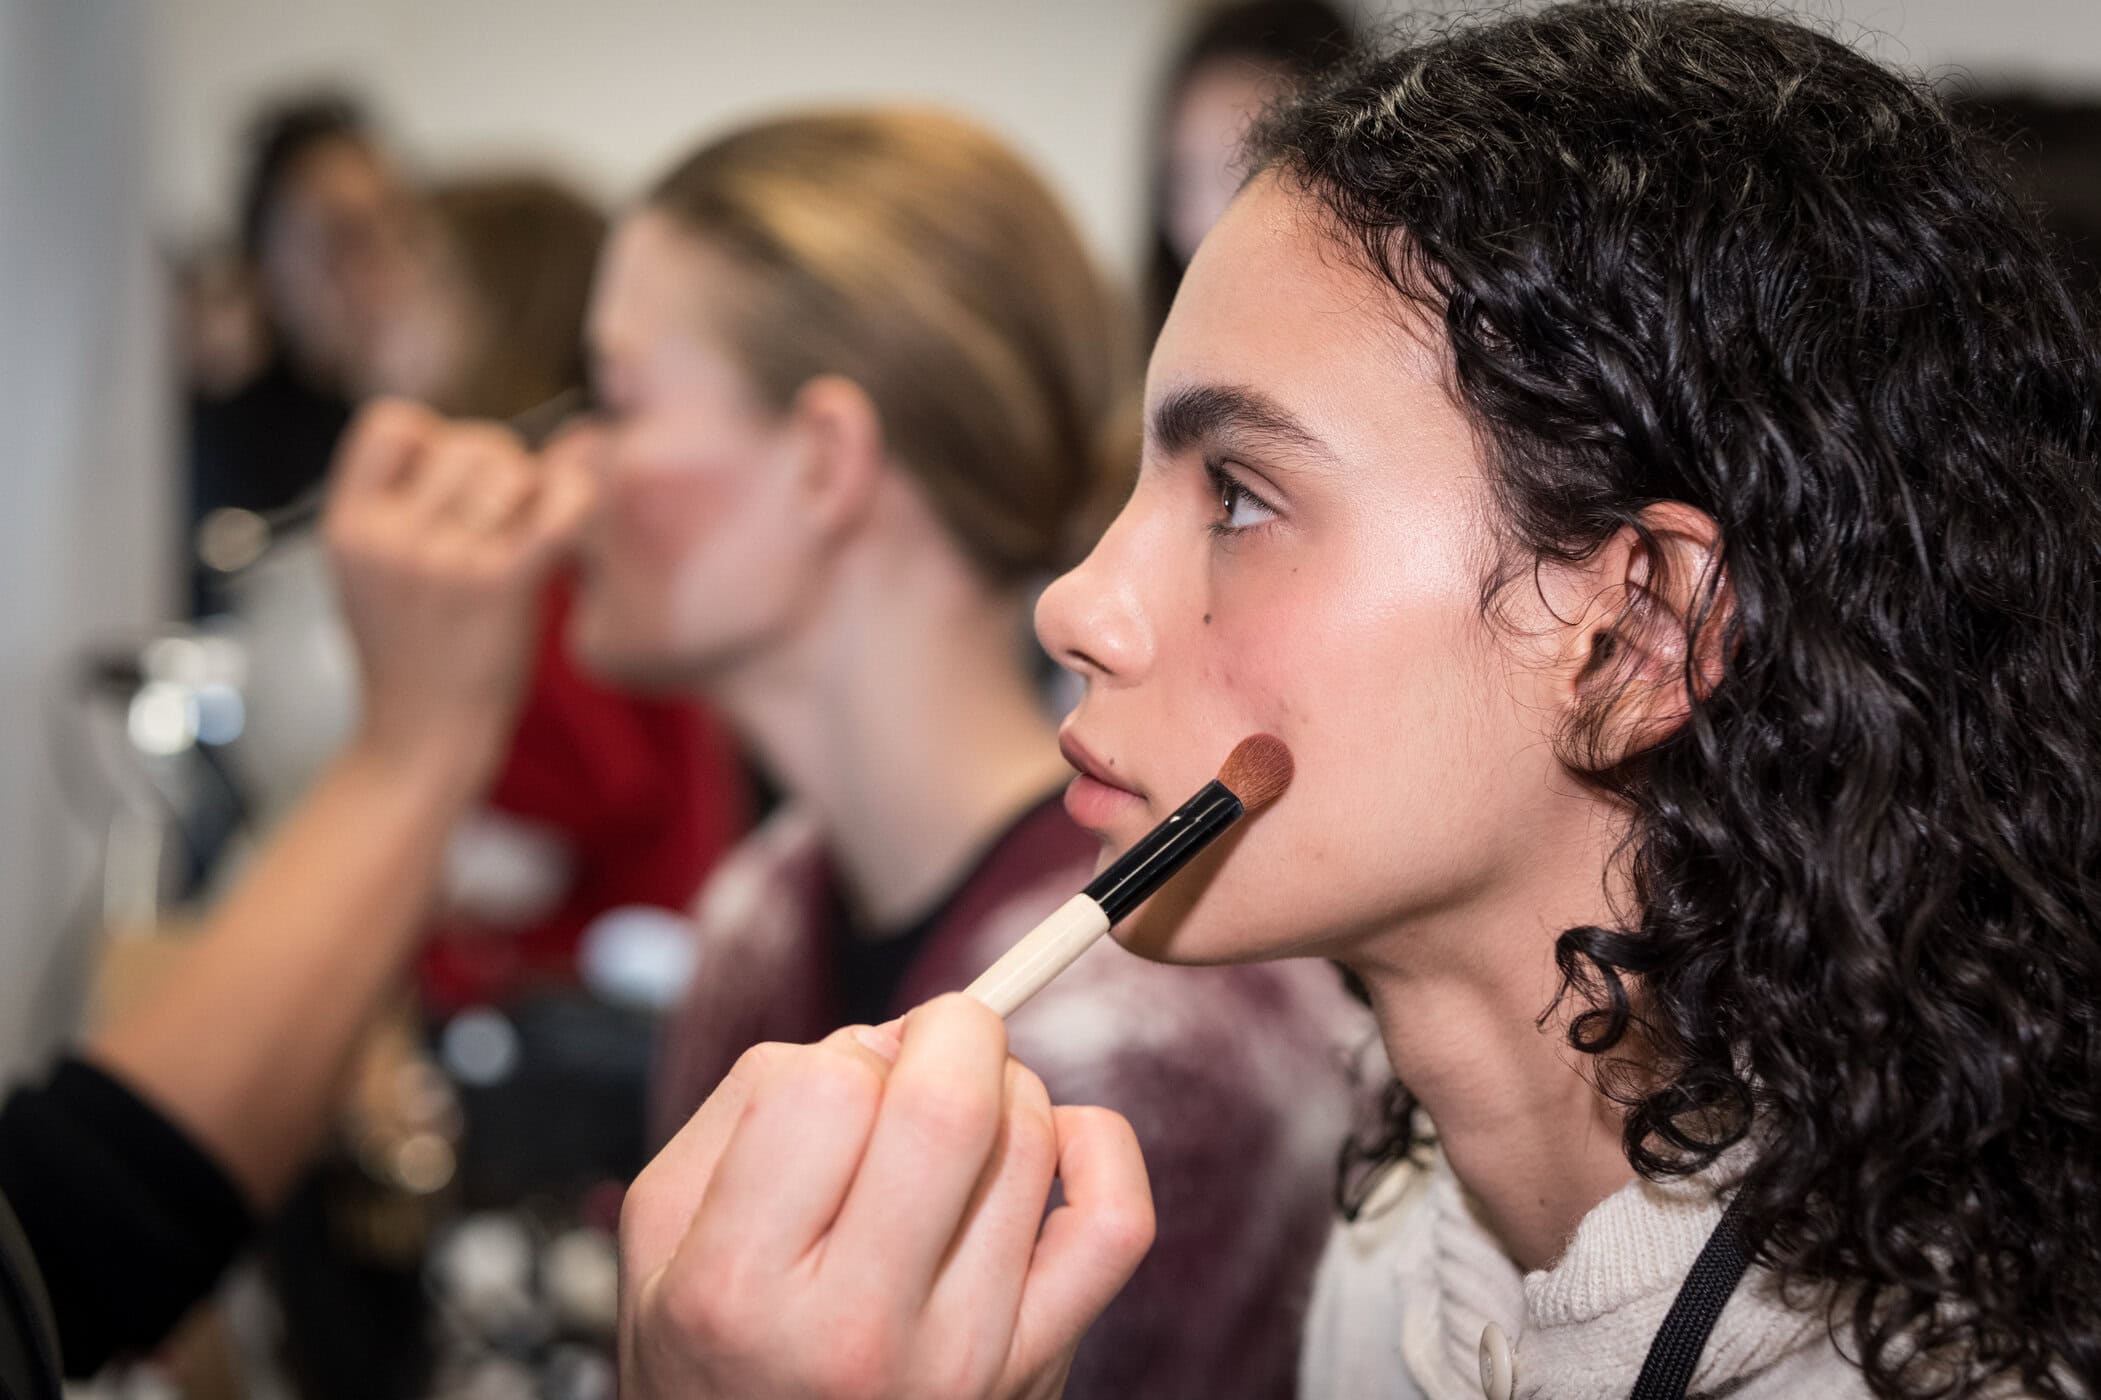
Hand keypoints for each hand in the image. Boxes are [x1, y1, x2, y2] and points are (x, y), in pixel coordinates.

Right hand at [323, 399, 594, 783]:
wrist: (420, 739)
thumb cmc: (415, 653)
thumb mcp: (377, 572)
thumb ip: (412, 507)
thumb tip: (503, 444)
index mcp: (347, 525)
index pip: (390, 422)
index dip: (435, 437)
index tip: (452, 482)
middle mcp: (387, 537)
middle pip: (467, 443)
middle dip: (503, 465)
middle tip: (510, 514)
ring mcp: (439, 561)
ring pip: (511, 471)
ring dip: (536, 493)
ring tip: (528, 536)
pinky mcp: (494, 587)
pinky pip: (553, 514)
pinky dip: (577, 503)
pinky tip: (579, 513)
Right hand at [619, 994, 1154, 1399]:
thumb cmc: (715, 1349)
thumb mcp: (663, 1235)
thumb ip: (748, 1103)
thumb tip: (883, 1039)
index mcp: (738, 1290)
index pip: (827, 1086)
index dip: (840, 1054)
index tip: (834, 1087)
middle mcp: (855, 1332)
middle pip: (951, 1103)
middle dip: (949, 1031)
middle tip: (922, 1051)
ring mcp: (962, 1360)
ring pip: (1030, 1136)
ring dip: (1000, 1088)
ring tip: (952, 1129)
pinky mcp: (1037, 1370)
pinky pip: (1118, 1221)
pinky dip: (1096, 1145)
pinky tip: (1043, 1148)